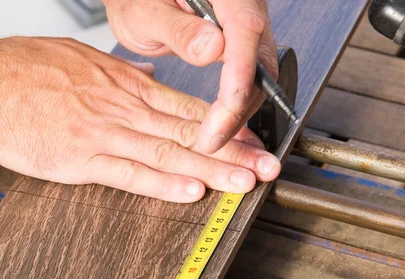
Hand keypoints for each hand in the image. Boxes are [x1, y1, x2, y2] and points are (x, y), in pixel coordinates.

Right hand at [0, 37, 279, 201]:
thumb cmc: (25, 69)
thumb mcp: (81, 58)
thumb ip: (120, 72)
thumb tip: (145, 75)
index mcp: (126, 86)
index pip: (188, 108)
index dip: (225, 128)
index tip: (253, 141)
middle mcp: (124, 109)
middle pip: (189, 132)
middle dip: (234, 152)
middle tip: (267, 167)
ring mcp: (105, 134)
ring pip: (168, 153)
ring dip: (210, 171)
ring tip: (244, 184)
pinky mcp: (81, 159)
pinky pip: (129, 173)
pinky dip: (162, 183)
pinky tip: (189, 191)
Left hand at [104, 0, 277, 152]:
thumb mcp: (146, 11)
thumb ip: (179, 29)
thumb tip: (213, 48)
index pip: (245, 34)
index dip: (240, 77)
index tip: (227, 111)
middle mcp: (244, 9)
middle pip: (259, 63)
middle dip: (238, 107)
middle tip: (211, 139)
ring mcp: (244, 31)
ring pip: (258, 77)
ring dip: (237, 112)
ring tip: (212, 140)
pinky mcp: (238, 48)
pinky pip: (247, 79)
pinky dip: (234, 106)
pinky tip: (219, 126)